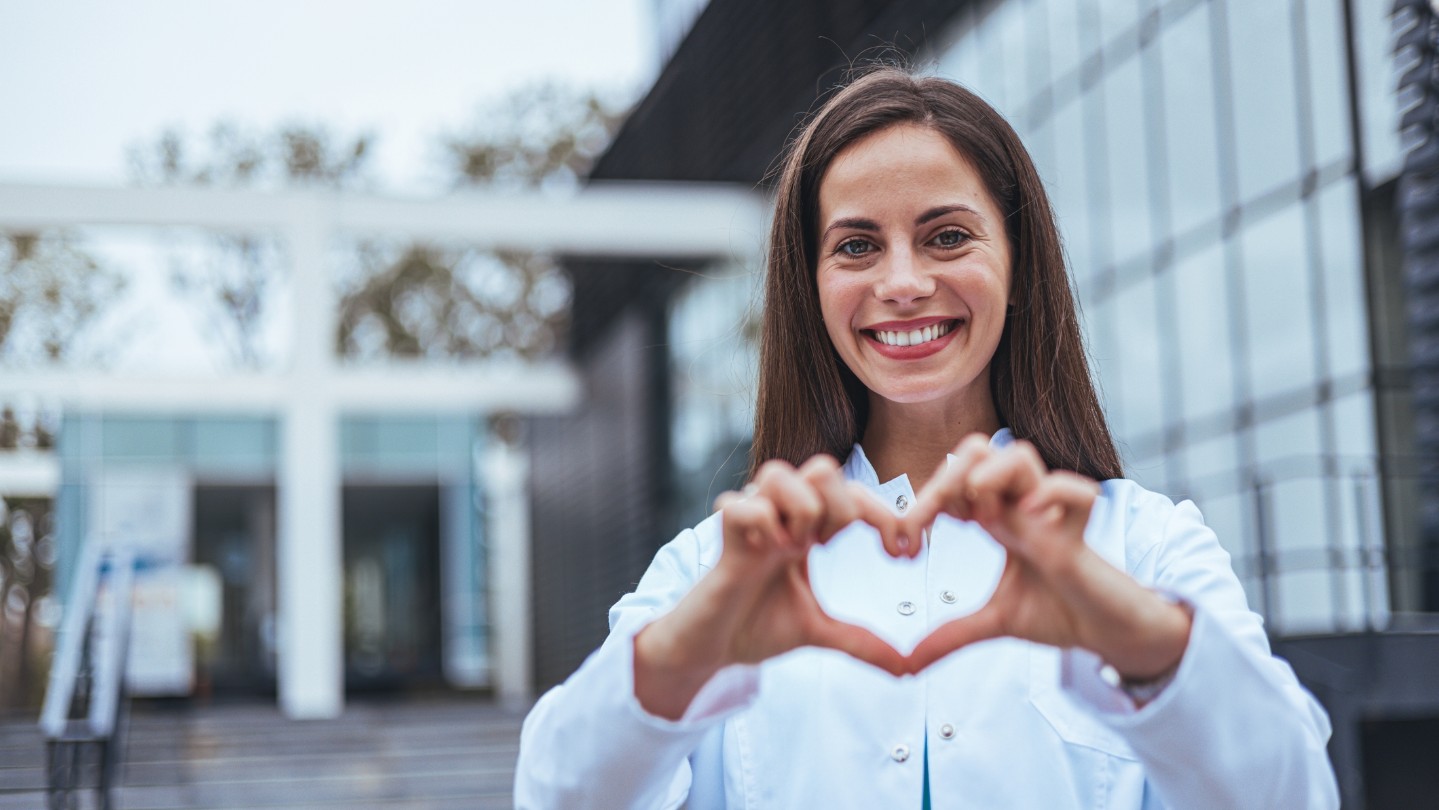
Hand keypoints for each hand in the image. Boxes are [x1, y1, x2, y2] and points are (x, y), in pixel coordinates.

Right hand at [635, 455, 910, 718]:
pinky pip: (741, 504)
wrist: (709, 649)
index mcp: (808, 530)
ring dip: (801, 510)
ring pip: (779, 472)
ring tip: (797, 549)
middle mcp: (781, 517)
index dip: (886, 515)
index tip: (905, 554)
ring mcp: (751, 523)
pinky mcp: (722, 539)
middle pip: (823, 467)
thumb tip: (908, 668)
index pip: (855, 494)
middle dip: (842, 508)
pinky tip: (766, 554)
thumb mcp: (818, 632)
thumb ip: (862, 642)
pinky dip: (761, 524)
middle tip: (833, 550)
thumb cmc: (755, 627)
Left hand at [901, 436, 1191, 681]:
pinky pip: (1077, 494)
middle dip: (946, 478)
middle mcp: (1020, 509)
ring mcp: (1050, 519)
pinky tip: (1028, 521)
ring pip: (1019, 455)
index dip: (924, 499)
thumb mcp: (996, 623)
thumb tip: (906, 666)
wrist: (1111, 634)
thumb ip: (952, 636)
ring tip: (979, 515)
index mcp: (998, 519)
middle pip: (978, 450)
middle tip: (932, 523)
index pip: (954, 480)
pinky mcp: (1080, 541)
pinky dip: (1051, 496)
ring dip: (990, 476)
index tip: (906, 541)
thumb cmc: (1061, 613)